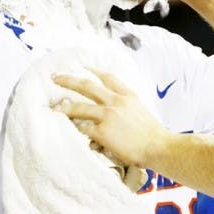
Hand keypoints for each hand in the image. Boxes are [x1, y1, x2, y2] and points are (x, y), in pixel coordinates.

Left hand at [53, 70, 167, 167]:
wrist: (158, 147)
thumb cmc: (154, 135)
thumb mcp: (142, 112)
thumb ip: (128, 108)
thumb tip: (115, 114)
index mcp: (128, 95)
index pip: (108, 77)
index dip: (94, 71)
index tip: (84, 67)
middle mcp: (116, 101)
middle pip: (87, 86)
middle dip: (69, 80)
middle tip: (56, 77)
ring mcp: (108, 115)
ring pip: (80, 107)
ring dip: (65, 107)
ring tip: (55, 108)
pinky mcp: (103, 131)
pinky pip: (83, 128)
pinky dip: (75, 128)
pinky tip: (67, 128)